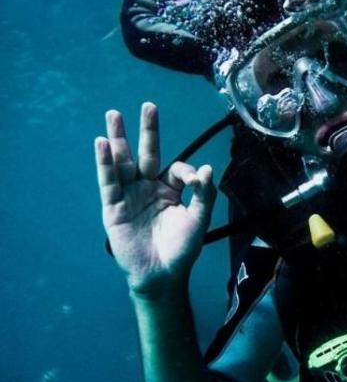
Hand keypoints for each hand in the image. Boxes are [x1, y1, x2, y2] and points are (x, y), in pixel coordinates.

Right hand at [95, 103, 216, 295]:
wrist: (162, 275)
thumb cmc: (182, 250)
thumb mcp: (198, 220)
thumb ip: (204, 194)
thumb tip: (208, 167)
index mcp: (170, 190)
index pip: (176, 168)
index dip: (186, 171)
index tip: (194, 180)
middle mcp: (148, 188)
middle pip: (147, 154)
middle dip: (148, 130)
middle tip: (149, 106)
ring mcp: (129, 196)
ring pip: (123, 162)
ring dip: (119, 139)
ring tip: (114, 115)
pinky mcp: (113, 207)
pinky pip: (108, 182)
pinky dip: (104, 163)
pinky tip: (102, 144)